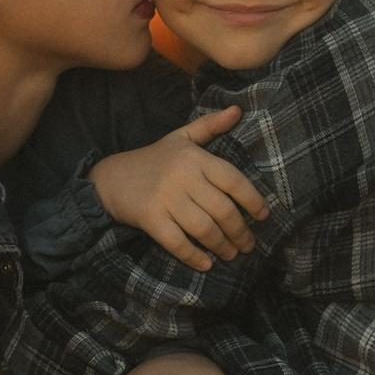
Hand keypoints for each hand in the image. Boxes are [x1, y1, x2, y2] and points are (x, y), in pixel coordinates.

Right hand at [89, 111, 270, 267]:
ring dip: (222, 246)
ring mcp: (165, 199)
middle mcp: (182, 177)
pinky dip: (194, 256)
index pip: (232, 180)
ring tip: (231, 254)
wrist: (110, 178)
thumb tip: (238, 110)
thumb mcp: (181, 138)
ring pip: (204, 229)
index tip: (263, 216)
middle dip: (240, 231)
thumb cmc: (153, 159)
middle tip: (248, 244)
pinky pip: (178, 243)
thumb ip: (210, 126)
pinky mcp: (150, 219)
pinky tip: (206, 264)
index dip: (252, 200)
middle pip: (222, 209)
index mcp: (194, 158)